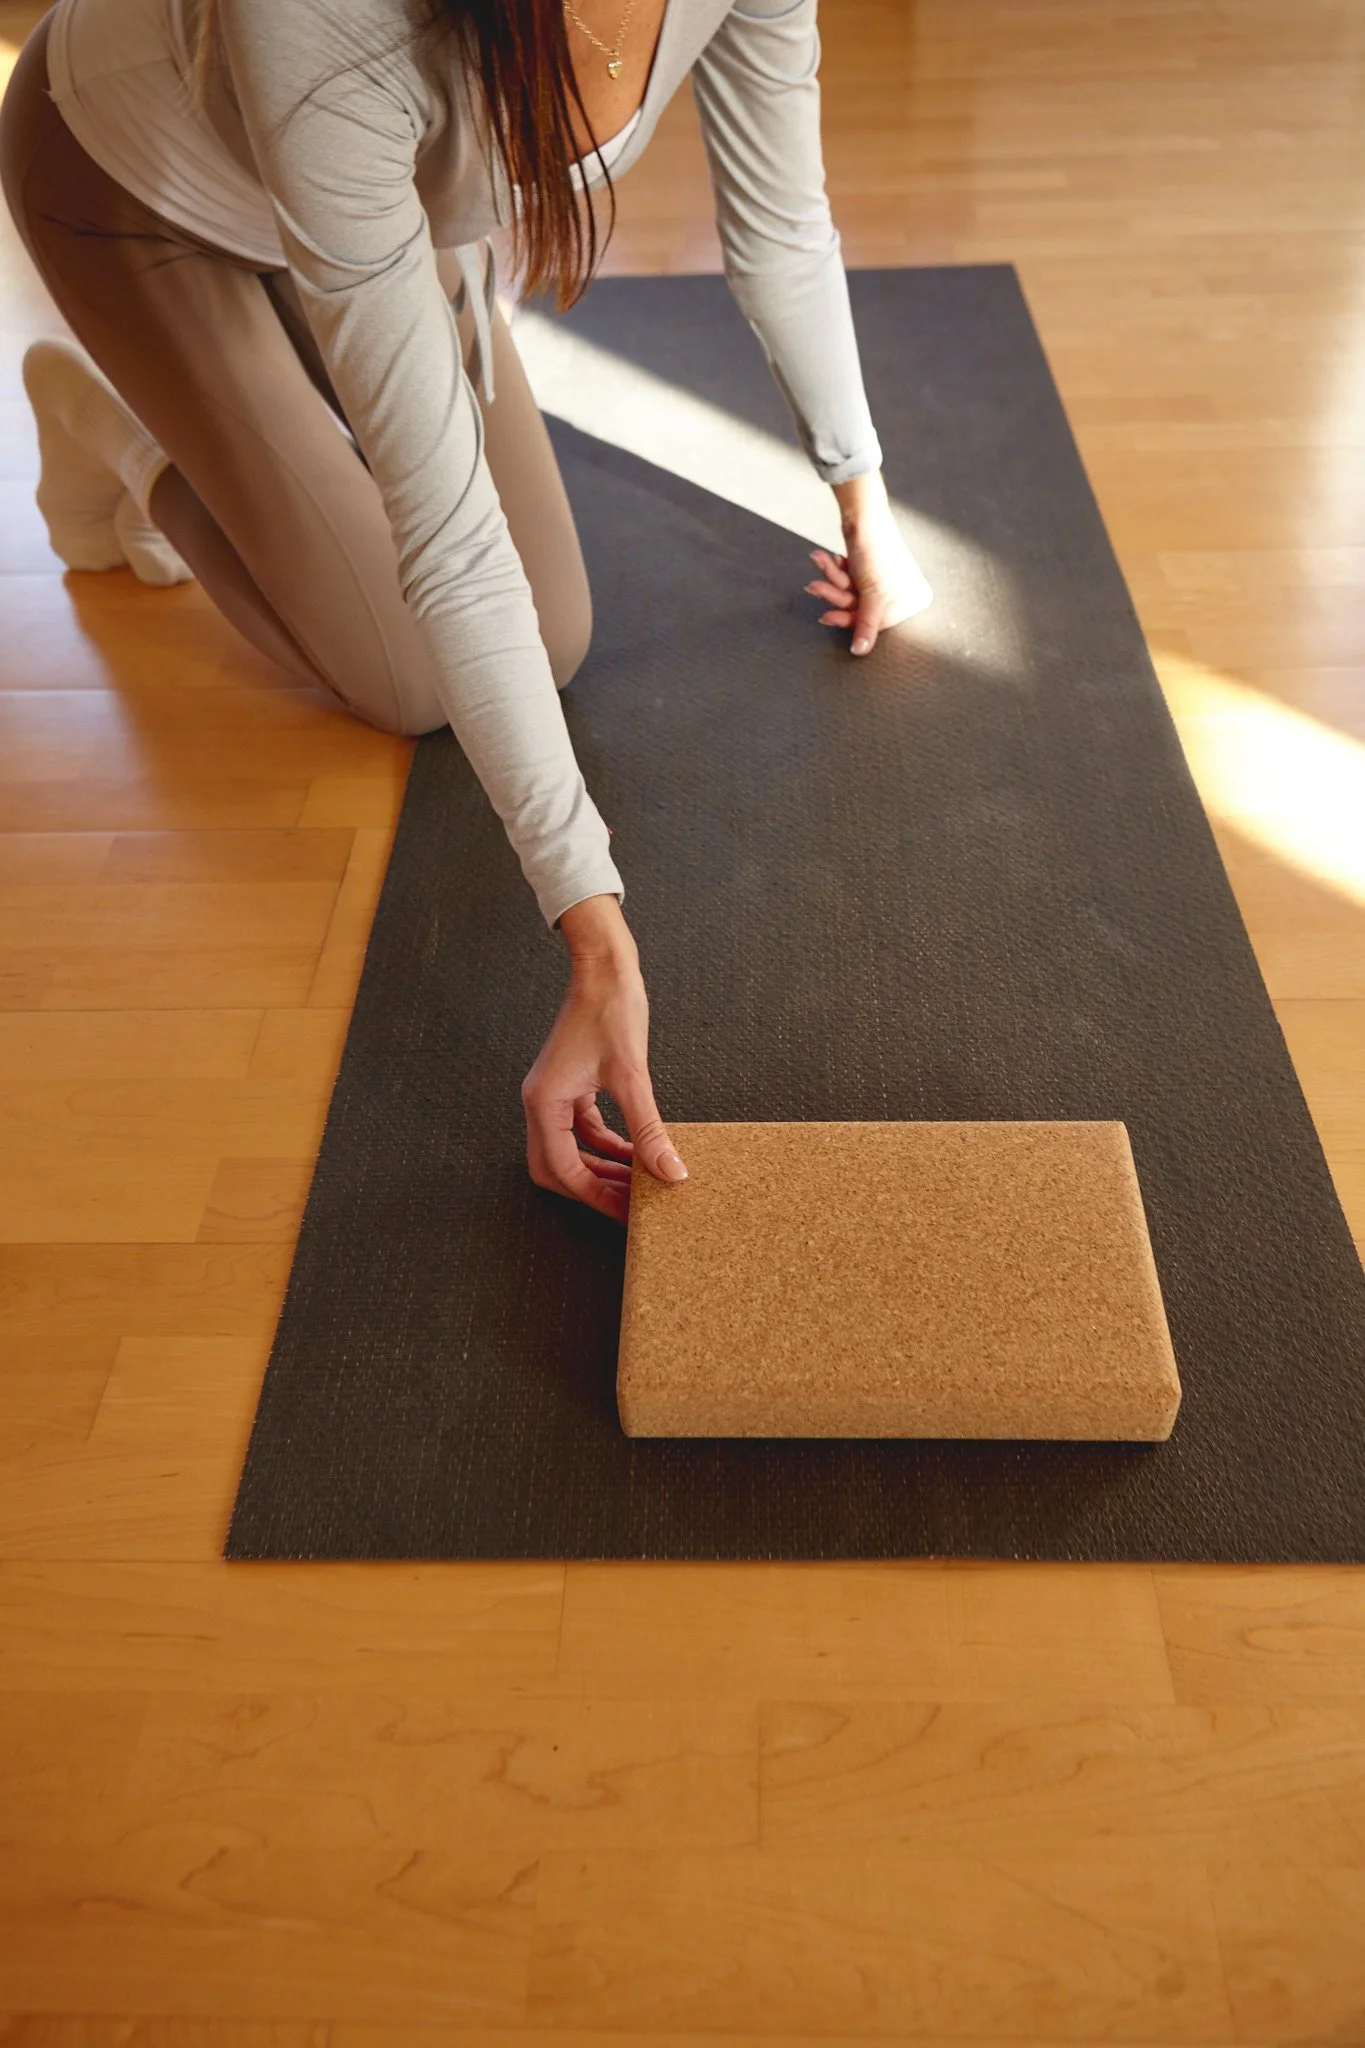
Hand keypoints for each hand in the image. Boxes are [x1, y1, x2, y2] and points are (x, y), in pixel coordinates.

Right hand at [521, 894, 686, 1225]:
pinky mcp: (570, 1083)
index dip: (595, 1197)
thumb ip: (648, 1129)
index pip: (562, 1169)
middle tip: (630, 1206)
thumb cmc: (610, 1008)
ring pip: (571, 1149)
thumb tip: (669, 1170)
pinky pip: (583, 1128)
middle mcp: (540, 1100)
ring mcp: (553, 1093)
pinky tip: (634, 1151)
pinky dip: (606, 1144)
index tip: (626, 1213)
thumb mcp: (633, 1076)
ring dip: (602, 1168)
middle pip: (557, 1167)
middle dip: (593, 1189)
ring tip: (638, 1182)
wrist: (605, 966)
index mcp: (544, 1102)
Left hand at [805, 470, 932, 655]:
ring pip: (851, 593)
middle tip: (815, 587)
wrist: (864, 513)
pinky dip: (837, 571)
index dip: (849, 619)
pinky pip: (850, 580)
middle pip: (860, 608)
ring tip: (819, 561)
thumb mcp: (872, 595)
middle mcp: (901, 592)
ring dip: (832, 580)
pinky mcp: (870, 570)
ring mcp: (885, 581)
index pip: (875, 622)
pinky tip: (828, 557)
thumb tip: (860, 652)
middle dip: (835, 594)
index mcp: (912, 599)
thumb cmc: (875, 551)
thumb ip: (866, 625)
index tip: (826, 617)